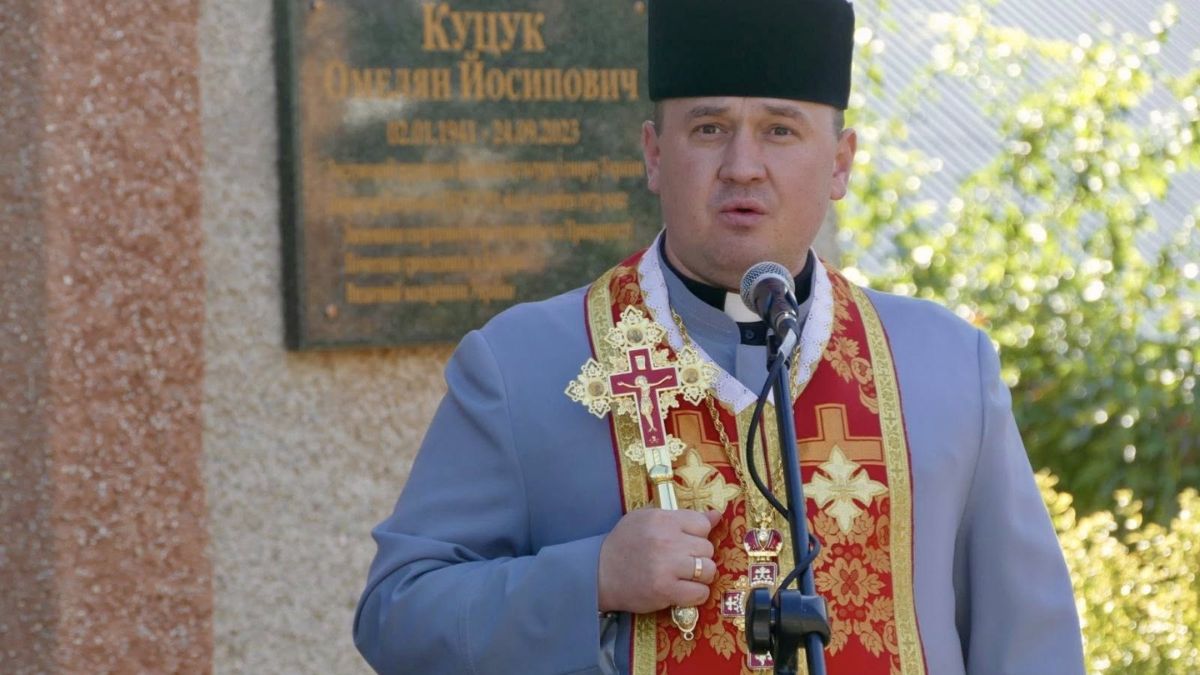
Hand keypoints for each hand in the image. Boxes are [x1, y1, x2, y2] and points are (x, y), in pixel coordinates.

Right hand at [597, 508, 721, 613]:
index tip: (685, 542)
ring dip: (699, 575)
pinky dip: (695, 594)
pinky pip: (700, 593)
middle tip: (682, 561)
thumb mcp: (648, 519)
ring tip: (684, 576)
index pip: (702, 524)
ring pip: (708, 570)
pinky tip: (682, 590)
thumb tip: (716, 516)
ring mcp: (666, 567)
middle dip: (698, 556)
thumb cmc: (624, 544)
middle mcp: (666, 541)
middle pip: (707, 548)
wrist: (599, 573)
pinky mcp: (665, 591)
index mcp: (662, 520)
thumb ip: (681, 517)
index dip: (697, 535)